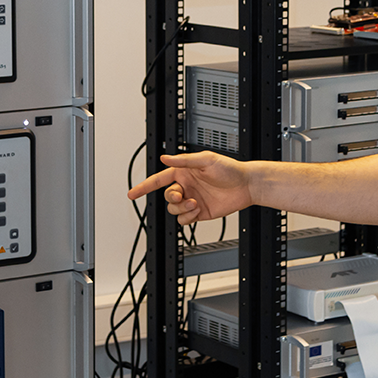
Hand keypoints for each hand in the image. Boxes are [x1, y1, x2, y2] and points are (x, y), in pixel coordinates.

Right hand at [126, 152, 254, 224]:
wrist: (246, 186)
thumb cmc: (230, 169)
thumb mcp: (206, 159)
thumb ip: (183, 161)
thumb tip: (165, 158)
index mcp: (183, 172)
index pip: (158, 180)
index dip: (144, 186)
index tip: (131, 193)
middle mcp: (185, 186)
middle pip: (166, 197)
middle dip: (172, 198)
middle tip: (182, 195)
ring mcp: (191, 200)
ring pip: (173, 210)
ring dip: (181, 208)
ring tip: (195, 203)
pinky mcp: (199, 212)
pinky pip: (184, 219)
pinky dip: (188, 217)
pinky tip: (198, 210)